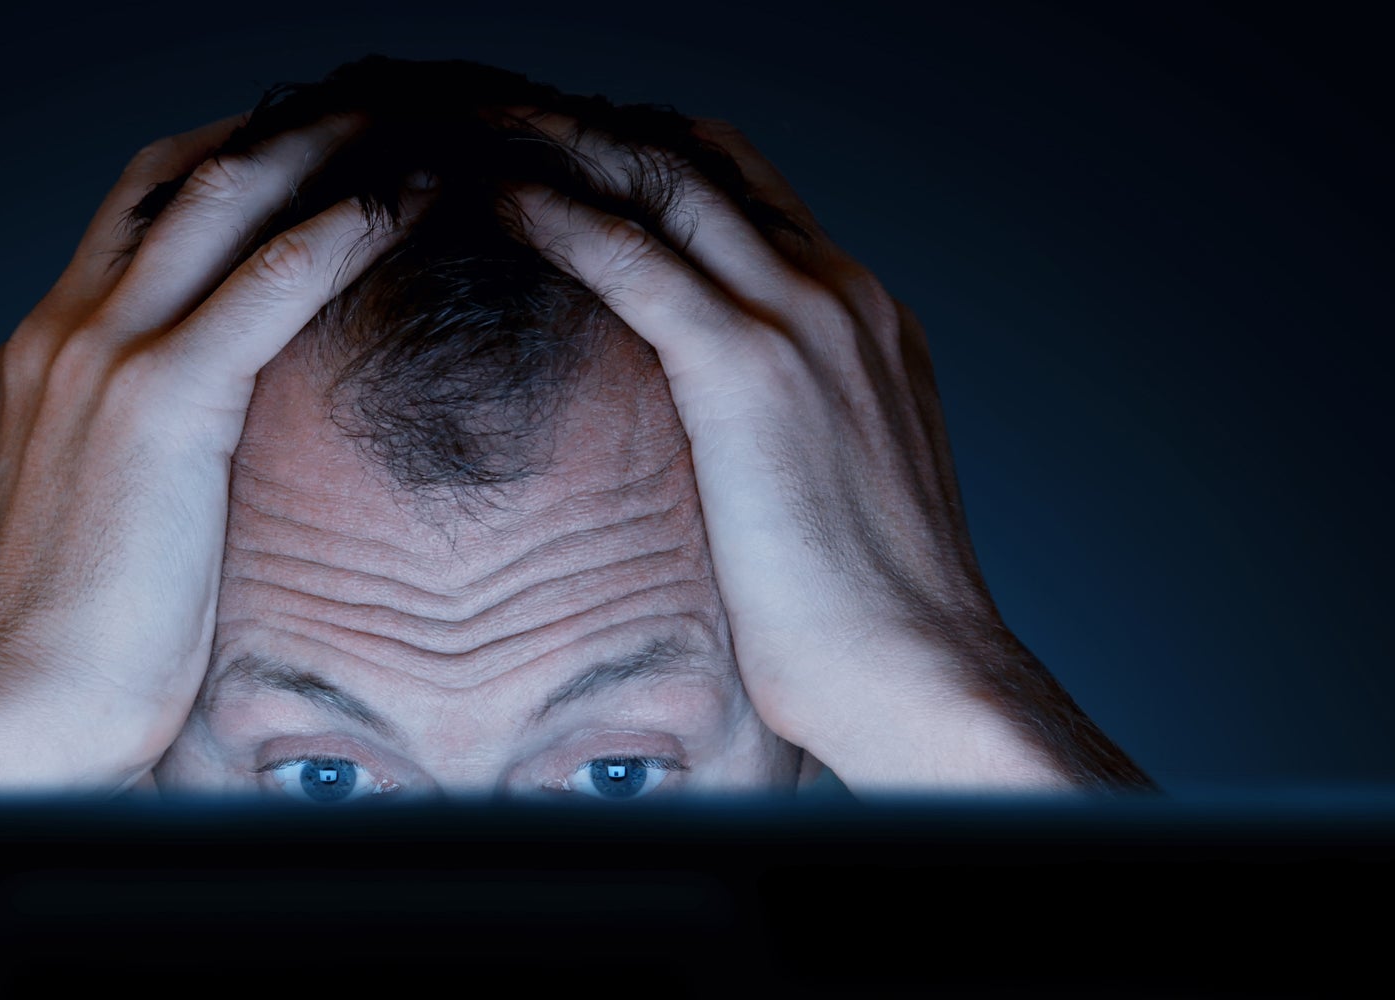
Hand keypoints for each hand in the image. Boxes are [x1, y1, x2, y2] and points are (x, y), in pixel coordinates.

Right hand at [0, 111, 430, 791]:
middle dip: (275, 128)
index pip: (132, 213)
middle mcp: (58, 332)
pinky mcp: (157, 399)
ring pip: (220, 198)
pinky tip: (404, 200)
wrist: (19, 708)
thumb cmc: (72, 640)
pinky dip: (343, 226)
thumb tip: (207, 437)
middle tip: (364, 105)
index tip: (300, 147)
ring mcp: (98, 356)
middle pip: (172, 177)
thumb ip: (132, 445)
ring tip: (404, 124)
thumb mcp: (94, 511)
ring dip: (319, 147)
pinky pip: (268, 279)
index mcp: (37, 354)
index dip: (220, 163)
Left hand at [501, 113, 1147, 790]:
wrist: (917, 671)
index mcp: (862, 315)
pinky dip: (559, 213)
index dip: (650, 159)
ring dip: (564, 145)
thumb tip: (705, 434)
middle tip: (501, 120)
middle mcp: (840, 292)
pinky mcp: (749, 364)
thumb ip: (779, 423)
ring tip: (477, 131)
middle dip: (596, 130)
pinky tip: (495, 198)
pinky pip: (634, 253)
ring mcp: (802, 316)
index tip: (567, 157)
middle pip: (701, 159)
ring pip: (665, 179)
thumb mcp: (829, 482)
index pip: (744, 188)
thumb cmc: (862, 611)